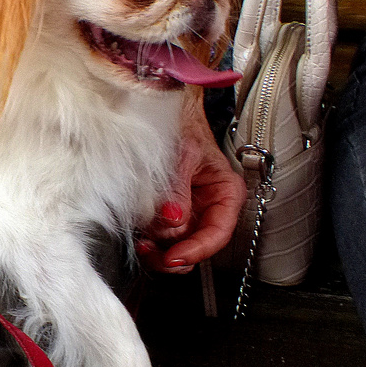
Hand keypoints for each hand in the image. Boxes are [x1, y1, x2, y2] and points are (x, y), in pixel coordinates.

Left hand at [136, 105, 244, 273]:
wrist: (163, 109)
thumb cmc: (182, 125)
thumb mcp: (183, 154)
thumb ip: (177, 189)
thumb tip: (173, 218)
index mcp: (225, 193)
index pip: (218, 233)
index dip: (196, 250)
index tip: (174, 257)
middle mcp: (209, 207)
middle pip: (197, 245)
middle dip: (174, 251)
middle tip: (153, 252)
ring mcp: (188, 212)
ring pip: (178, 246)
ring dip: (159, 248)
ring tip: (143, 241)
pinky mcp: (168, 213)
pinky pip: (162, 237)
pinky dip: (151, 241)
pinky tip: (140, 236)